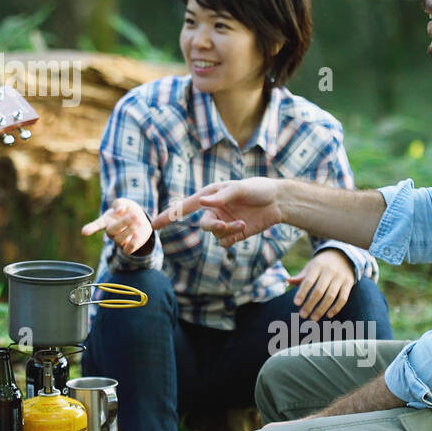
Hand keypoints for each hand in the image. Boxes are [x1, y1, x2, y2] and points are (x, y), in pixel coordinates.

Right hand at [81, 197, 152, 253]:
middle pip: (112, 231)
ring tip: (139, 221)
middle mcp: (110, 232)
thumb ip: (120, 203)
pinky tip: (138, 234)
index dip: (91, 228)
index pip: (97, 225)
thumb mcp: (125, 203)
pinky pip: (127, 250)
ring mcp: (118, 241)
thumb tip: (118, 210)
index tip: (84, 232)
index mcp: (106, 220)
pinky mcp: (127, 248)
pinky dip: (133, 243)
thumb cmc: (128, 211)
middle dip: (124, 223)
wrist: (142, 221)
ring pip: (120, 239)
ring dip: (130, 230)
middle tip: (134, 215)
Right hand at [150, 178, 281, 246]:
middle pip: (204, 225)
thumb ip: (221, 196)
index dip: (168, 216)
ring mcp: (223, 222)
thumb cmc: (258, 189)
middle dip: (213, 227)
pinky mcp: (234, 233)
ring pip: (216, 234)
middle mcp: (214, 210)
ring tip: (242, 223)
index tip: (153, 226)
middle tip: (225, 225)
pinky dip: (231, 237)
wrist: (278, 201)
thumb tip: (202, 202)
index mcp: (210, 196)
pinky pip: (225, 242)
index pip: (184, 207)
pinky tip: (242, 228)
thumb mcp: (240, 188)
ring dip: (227, 231)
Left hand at [286, 249, 355, 320]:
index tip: (296, 303)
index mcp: (317, 266)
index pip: (308, 281)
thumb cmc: (322, 264)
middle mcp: (329, 271)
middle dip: (310, 304)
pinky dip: (336, 308)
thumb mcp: (311, 266)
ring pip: (331, 296)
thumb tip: (287, 281)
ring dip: (322, 309)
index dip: (302, 292)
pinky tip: (329, 315)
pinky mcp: (349, 283)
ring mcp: (340, 277)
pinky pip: (343, 298)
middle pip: (319, 291)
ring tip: (313, 318)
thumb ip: (301, 276)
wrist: (344, 255)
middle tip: (303, 315)